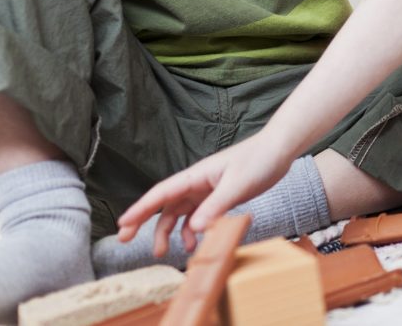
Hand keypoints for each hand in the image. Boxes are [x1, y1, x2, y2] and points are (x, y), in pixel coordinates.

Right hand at [115, 133, 288, 255]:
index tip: (122, 224)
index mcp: (196, 176)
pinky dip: (193, 230)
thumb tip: (192, 229)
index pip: (161, 193)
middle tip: (126, 241)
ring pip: (180, 213)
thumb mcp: (237, 185)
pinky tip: (196, 243)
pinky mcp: (219, 197)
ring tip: (165, 252)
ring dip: (170, 232)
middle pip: (164, 205)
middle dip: (144, 222)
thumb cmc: (258, 160)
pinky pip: (199, 216)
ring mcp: (207, 190)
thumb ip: (216, 206)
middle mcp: (197, 183)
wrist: (279, 150)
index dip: (140, 209)